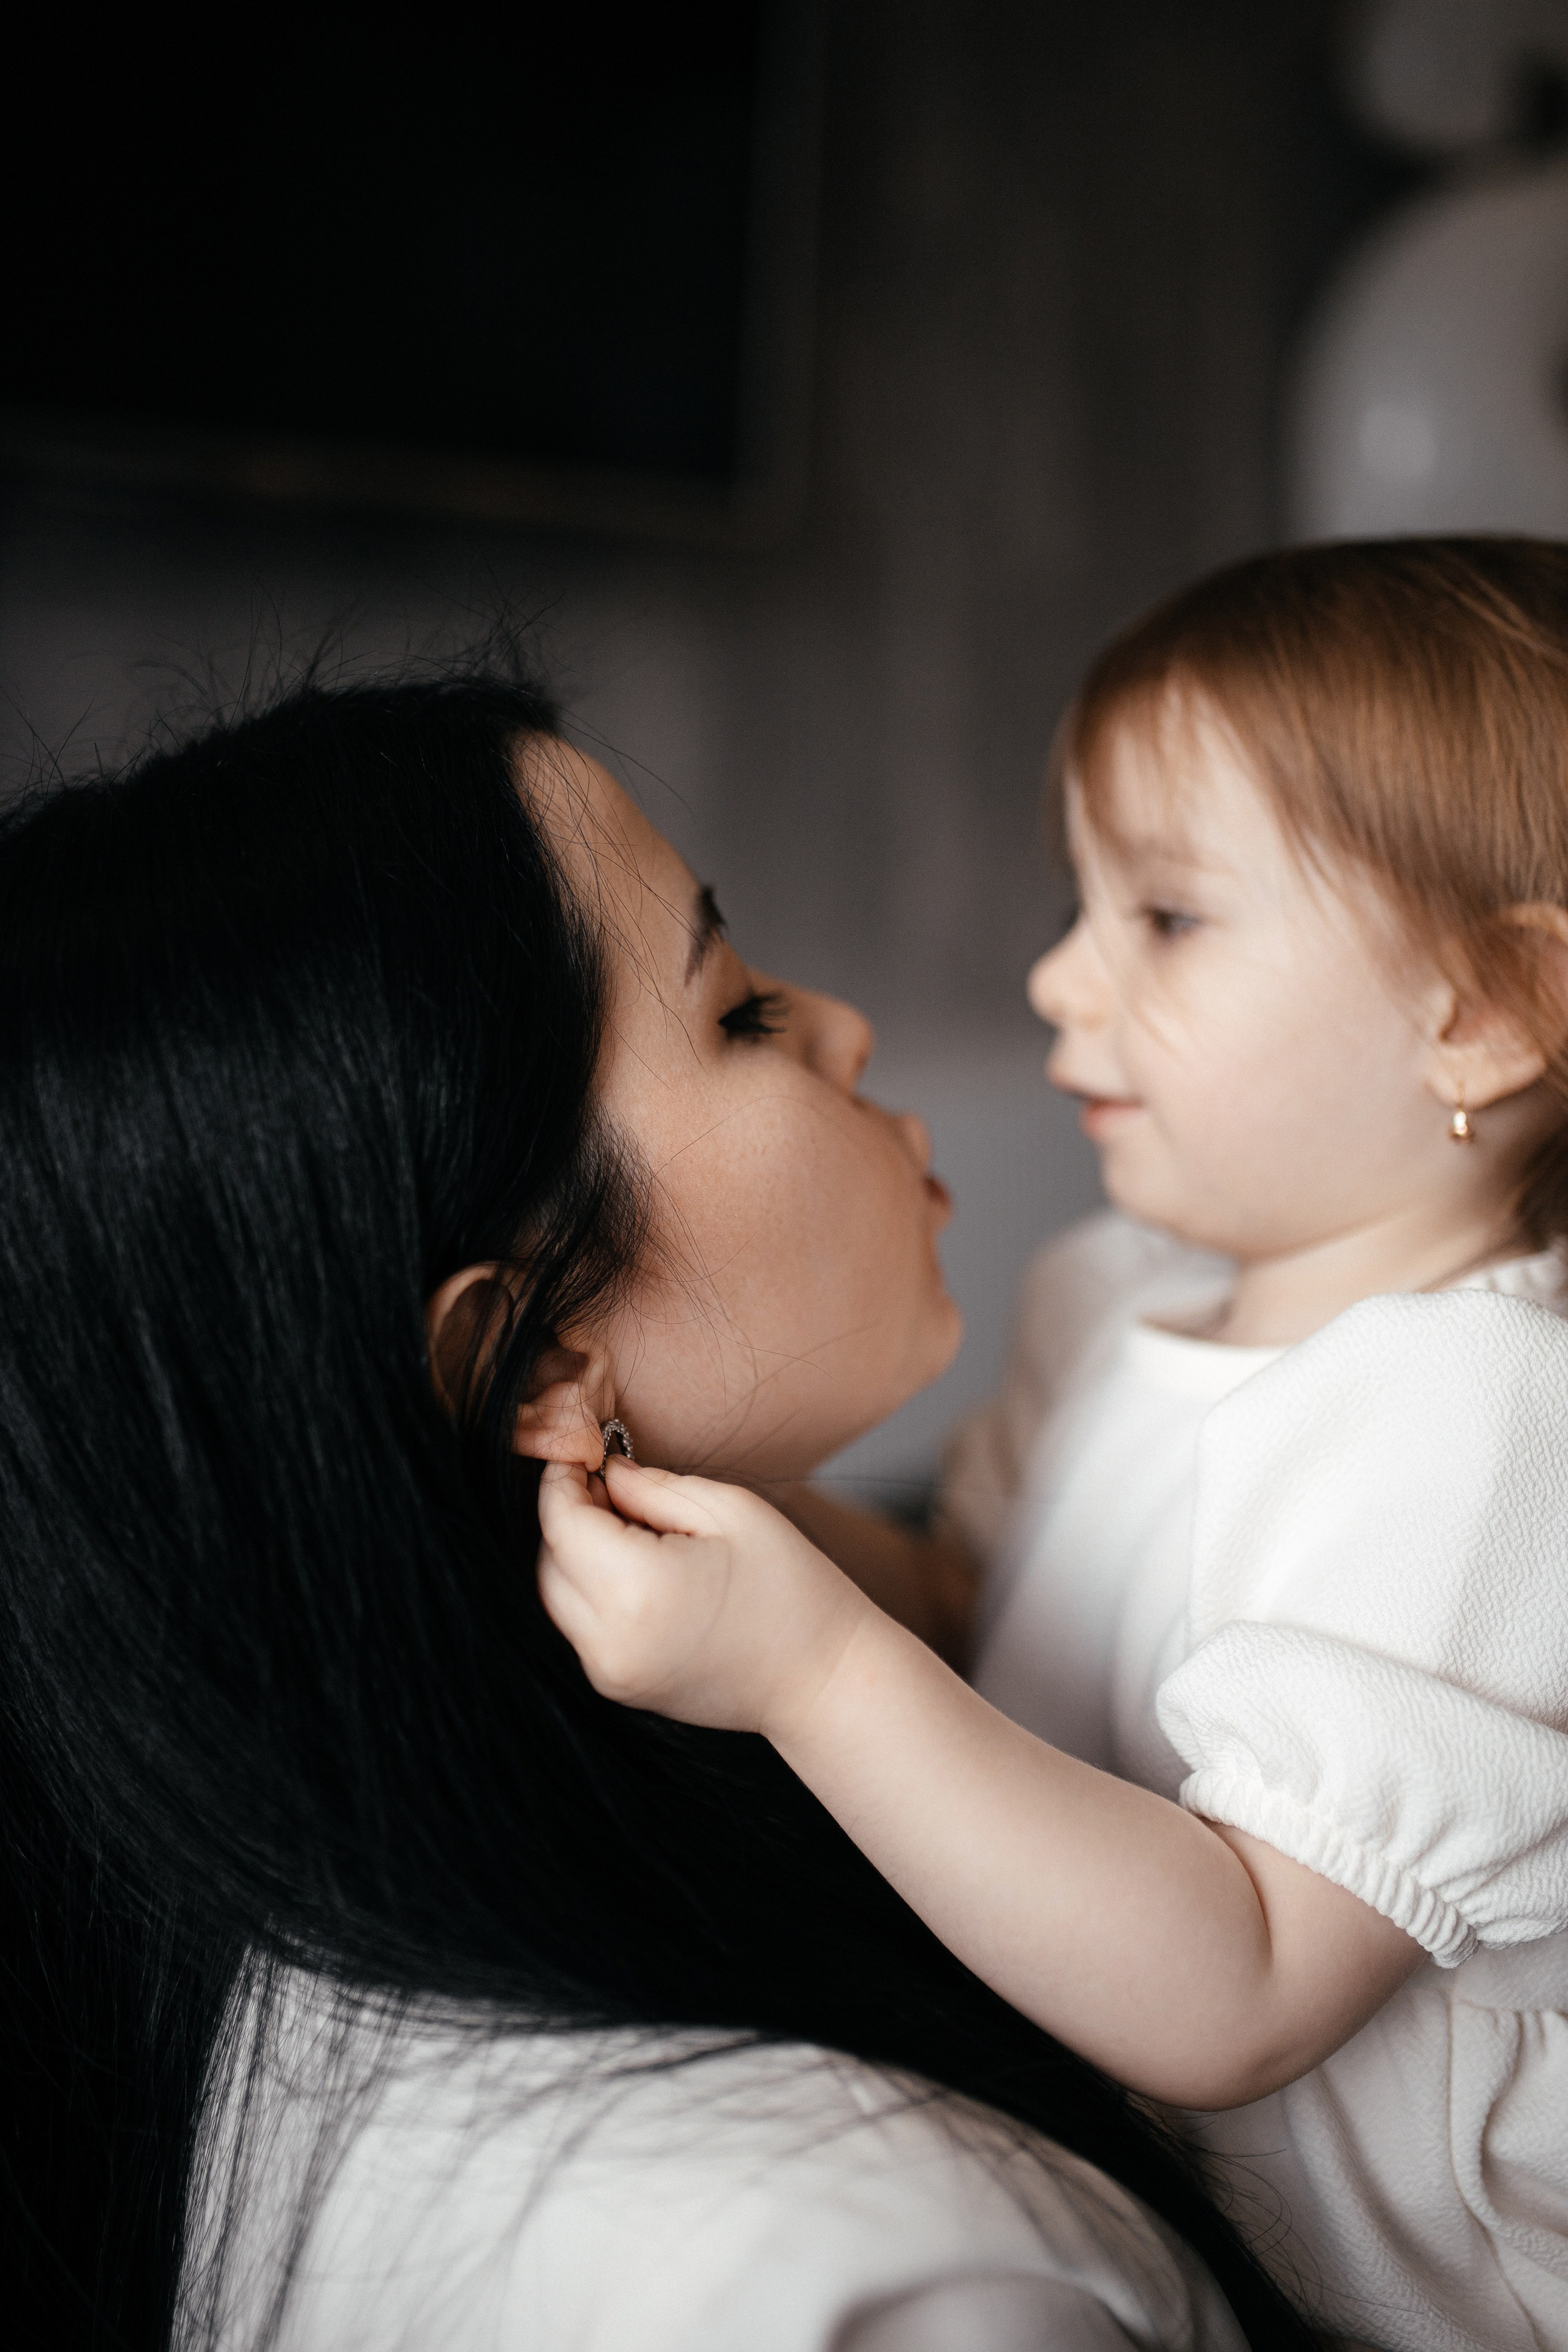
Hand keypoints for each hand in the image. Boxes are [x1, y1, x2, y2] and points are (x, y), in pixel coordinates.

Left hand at [536, 1457, 873, 1735]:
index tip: (581, 1453)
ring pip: (556, 1596)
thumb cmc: (792, 1589)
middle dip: (567, 1517)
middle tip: (609, 1485)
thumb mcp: (730, 1512)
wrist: (824, 1682)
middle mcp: (609, 1640)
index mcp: (637, 1589)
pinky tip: (639, 1570)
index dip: (562, 1480)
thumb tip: (605, 1473)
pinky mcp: (617, 1688)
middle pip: (548, 1561)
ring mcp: (609, 1672)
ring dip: (575, 1554)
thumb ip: (652, 1488)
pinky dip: (592, 1590)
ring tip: (630, 1527)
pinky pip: (580, 1626)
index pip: (562, 1522)